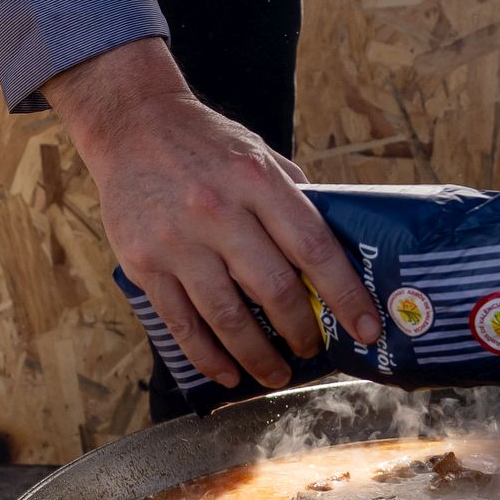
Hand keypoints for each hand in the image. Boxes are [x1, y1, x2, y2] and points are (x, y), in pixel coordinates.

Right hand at [48, 40, 378, 389]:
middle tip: (314, 349)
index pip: (313, 248)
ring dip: (259, 356)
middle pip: (273, 289)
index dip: (345, 295)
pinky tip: (228, 373)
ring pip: (227, 317)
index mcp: (256, 180)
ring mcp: (177, 241)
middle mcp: (217, 211)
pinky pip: (181, 324)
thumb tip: (333, 254)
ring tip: (276, 373)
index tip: (367, 328)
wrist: (132, 126)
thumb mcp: (260, 154)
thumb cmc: (207, 145)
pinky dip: (208, 357)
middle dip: (302, 331)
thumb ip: (293, 200)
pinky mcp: (144, 264)